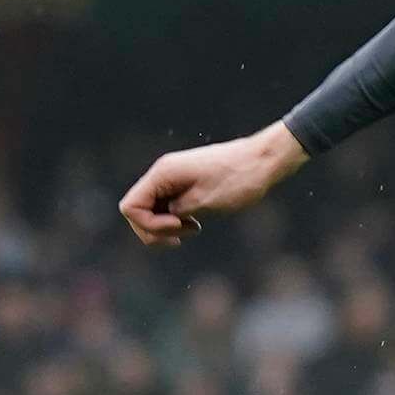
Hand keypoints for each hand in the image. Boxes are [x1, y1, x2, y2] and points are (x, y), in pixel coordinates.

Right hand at [119, 121, 308, 246]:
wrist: (264, 160)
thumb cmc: (239, 179)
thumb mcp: (205, 202)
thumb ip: (177, 212)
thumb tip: (165, 217)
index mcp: (163, 174)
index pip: (130, 207)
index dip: (149, 225)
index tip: (178, 225)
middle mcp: (163, 174)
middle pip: (138, 211)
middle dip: (156, 230)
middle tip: (187, 234)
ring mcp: (173, 179)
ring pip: (153, 210)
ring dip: (168, 227)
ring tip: (195, 229)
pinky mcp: (184, 184)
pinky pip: (168, 206)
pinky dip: (177, 220)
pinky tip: (196, 224)